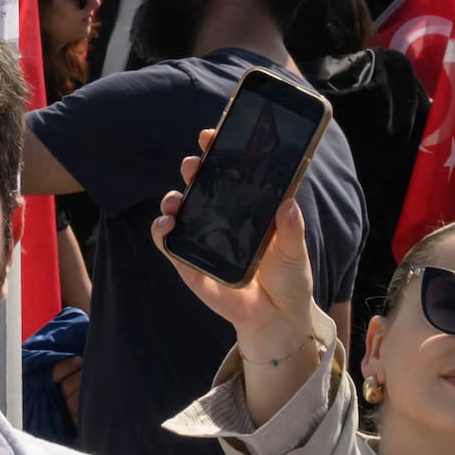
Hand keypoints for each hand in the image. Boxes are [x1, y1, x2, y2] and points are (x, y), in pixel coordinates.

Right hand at [153, 129, 318, 342]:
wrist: (276, 318)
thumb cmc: (288, 278)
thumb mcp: (294, 250)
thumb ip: (291, 228)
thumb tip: (287, 204)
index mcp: (247, 205)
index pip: (230, 170)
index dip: (218, 150)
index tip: (213, 135)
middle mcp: (221, 216)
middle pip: (200, 183)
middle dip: (193, 168)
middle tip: (194, 164)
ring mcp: (202, 237)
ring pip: (179, 208)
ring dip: (172, 198)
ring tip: (177, 199)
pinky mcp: (188, 262)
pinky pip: (168, 243)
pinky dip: (161, 231)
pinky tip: (167, 225)